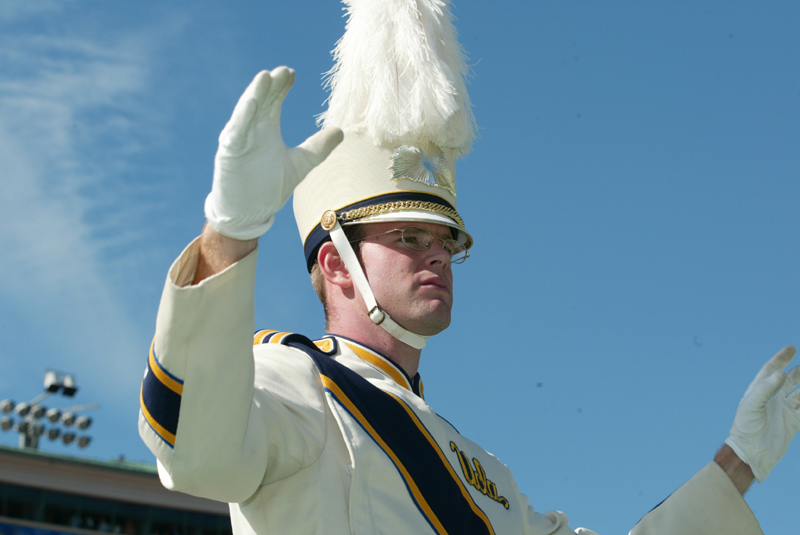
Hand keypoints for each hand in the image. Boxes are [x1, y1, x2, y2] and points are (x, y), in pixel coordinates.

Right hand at [204, 67, 342, 239]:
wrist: (249, 212)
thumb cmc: (268, 186)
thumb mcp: (299, 164)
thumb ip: (318, 148)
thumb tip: (340, 131)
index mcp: (267, 128)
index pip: (274, 100)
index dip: (282, 86)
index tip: (292, 73)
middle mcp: (252, 129)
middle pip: (261, 100)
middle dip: (271, 85)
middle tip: (283, 71)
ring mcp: (240, 139)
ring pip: (247, 111)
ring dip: (255, 94)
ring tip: (265, 77)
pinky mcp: (229, 153)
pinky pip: (236, 132)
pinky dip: (242, 117)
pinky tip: (250, 103)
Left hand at [725, 345, 799, 481]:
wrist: (752, 453)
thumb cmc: (745, 427)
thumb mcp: (751, 405)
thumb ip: (765, 388)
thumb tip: (781, 374)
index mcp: (760, 390)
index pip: (772, 370)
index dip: (781, 359)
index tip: (791, 348)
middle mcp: (773, 397)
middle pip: (791, 379)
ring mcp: (784, 409)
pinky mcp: (794, 422)